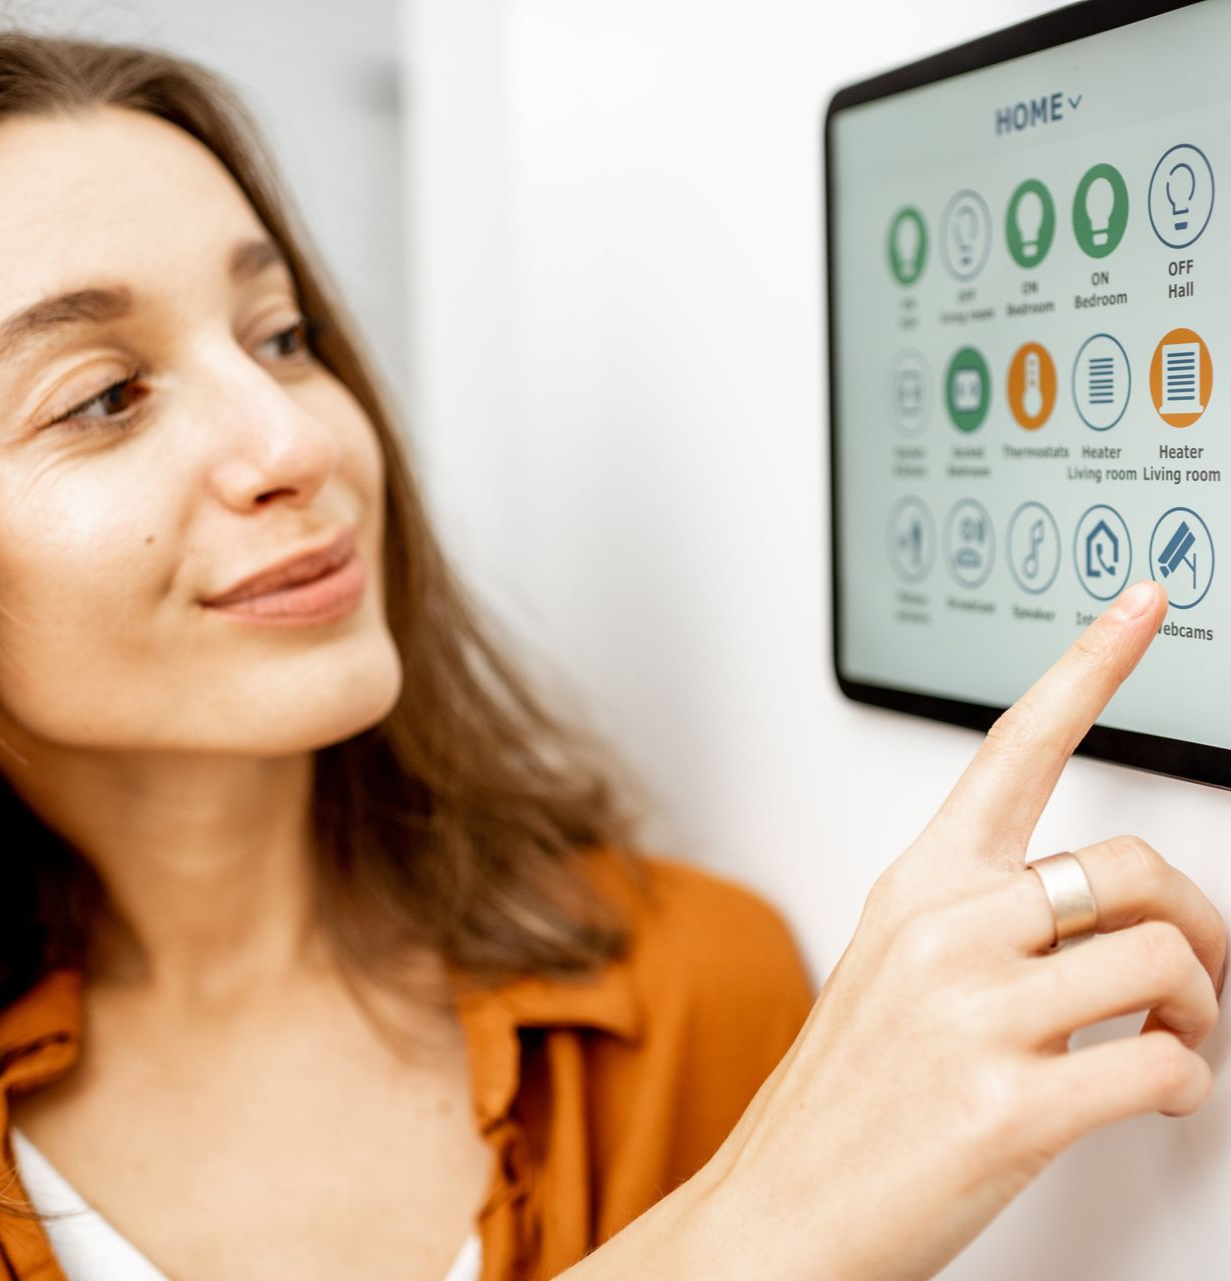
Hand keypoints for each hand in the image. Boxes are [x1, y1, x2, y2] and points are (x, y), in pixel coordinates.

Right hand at [692, 578, 1225, 1280]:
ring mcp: (971, 1014)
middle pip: (1135, 867)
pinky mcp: (1004, 1107)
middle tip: (1202, 965)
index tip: (1140, 606)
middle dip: (1201, 920)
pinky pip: (1161, 1064)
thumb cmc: (841, 1097)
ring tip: (1171, 1039)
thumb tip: (1099, 912)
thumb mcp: (897, 974)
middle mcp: (943, 931)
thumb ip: (987, 922)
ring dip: (1202, 1012)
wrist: (780, 1212)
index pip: (1012, 746)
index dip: (1088, 665)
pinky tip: (1151, 1094)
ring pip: (1165, 962)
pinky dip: (1186, 1085)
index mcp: (916, 887)